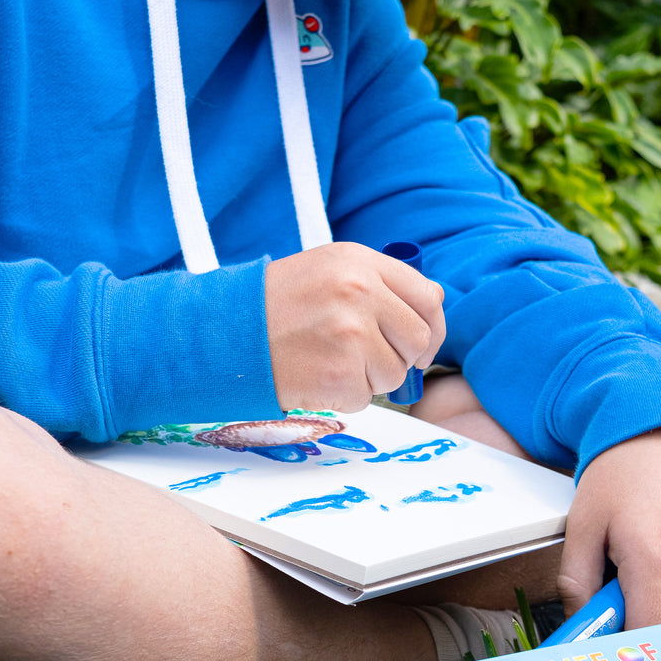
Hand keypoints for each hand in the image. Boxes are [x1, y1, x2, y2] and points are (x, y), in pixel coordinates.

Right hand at [265, 242, 444, 411]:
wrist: (226, 334)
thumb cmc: (278, 305)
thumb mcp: (330, 270)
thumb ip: (381, 283)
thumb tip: (435, 304)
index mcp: (360, 263)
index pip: (428, 298)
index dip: (431, 326)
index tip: (419, 342)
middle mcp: (359, 294)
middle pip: (419, 339)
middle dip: (403, 357)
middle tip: (372, 360)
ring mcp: (350, 335)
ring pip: (394, 373)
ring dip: (369, 378)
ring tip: (330, 361)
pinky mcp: (339, 375)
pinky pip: (367, 397)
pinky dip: (346, 395)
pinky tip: (317, 376)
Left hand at [555, 426, 660, 627]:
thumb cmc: (619, 474)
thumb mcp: (583, 527)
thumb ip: (577, 584)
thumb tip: (579, 627)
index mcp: (657, 566)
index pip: (644, 640)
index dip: (618, 652)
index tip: (593, 646)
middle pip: (655, 630)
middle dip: (624, 619)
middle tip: (602, 581)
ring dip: (643, 600)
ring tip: (627, 554)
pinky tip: (650, 548)